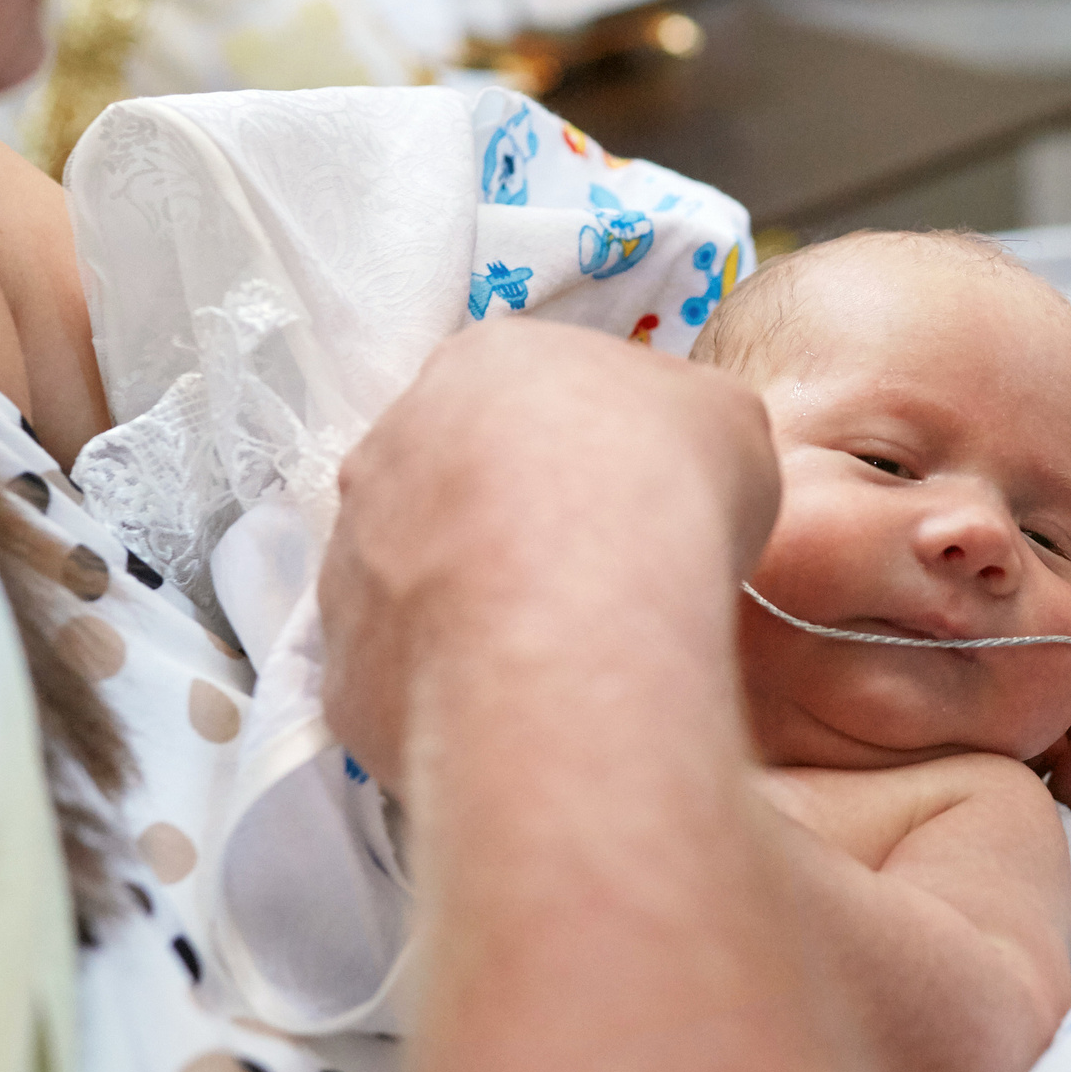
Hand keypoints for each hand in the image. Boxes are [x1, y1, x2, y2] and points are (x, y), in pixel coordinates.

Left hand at [318, 320, 779, 782]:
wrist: (579, 631)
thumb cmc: (662, 494)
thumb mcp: (726, 423)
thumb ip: (682, 427)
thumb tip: (674, 462)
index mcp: (483, 365)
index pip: (527, 400)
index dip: (588, 455)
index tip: (632, 505)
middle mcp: (389, 448)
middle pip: (455, 484)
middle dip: (515, 528)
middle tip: (590, 582)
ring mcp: (350, 558)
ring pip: (415, 582)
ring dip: (473, 609)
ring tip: (557, 655)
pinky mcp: (344, 664)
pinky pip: (404, 674)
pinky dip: (454, 690)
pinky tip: (517, 707)